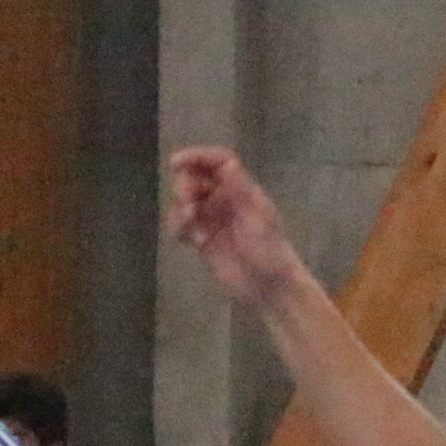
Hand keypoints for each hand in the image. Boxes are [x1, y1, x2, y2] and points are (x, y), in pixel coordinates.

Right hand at [167, 147, 304, 303]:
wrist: (269, 289)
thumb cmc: (270, 252)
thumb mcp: (258, 220)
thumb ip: (241, 191)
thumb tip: (228, 163)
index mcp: (241, 189)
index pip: (217, 162)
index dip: (196, 156)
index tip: (174, 162)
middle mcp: (224, 199)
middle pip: (194, 179)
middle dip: (184, 189)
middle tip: (188, 209)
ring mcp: (212, 219)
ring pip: (184, 202)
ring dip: (179, 211)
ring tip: (191, 229)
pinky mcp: (202, 239)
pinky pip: (181, 226)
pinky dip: (178, 229)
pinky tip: (189, 241)